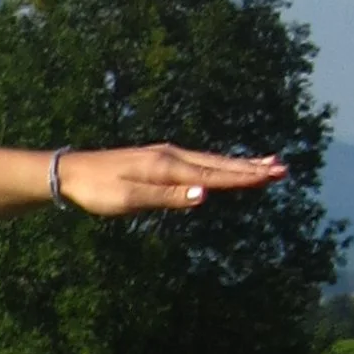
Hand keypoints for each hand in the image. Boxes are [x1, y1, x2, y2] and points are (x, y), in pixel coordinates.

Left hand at [60, 144, 287, 216]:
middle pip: (218, 163)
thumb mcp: (129, 199)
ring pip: (210, 160)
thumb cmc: (97, 190)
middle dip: (251, 168)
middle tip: (282, 169)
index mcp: (166, 167)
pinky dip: (218, 163)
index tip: (270, 177)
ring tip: (266, 163)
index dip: (242, 178)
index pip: (213, 174)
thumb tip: (204, 195)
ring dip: (239, 163)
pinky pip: (197, 160)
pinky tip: (224, 165)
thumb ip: (167, 197)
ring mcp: (165, 155)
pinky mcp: (159, 158)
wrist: (70, 172)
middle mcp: (171, 156)